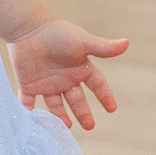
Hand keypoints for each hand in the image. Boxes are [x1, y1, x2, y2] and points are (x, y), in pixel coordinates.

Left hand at [9, 18, 128, 130]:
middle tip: (89, 126)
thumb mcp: (83, 42)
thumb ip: (103, 47)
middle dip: (83, 113)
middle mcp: (64, 77)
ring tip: (67, 127)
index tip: (112, 108)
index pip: (96, 84)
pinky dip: (29, 112)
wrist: (28, 28)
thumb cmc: (58, 33)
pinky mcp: (28, 84)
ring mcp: (46, 82)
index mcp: (79, 68)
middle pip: (76, 99)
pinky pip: (28, 102)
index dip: (105, 95)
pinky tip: (35, 123)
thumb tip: (127, 43)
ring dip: (60, 117)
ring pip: (55, 105)